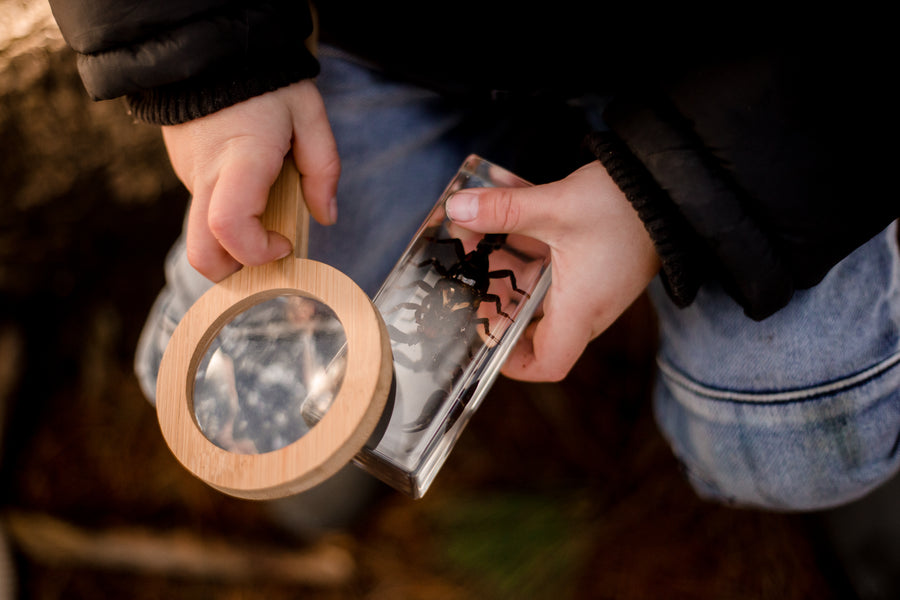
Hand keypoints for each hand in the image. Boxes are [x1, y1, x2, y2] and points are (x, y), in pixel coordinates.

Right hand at [161, 80, 339, 281]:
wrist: (209, 49)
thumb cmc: (264, 81)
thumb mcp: (309, 115)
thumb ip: (323, 169)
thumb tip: (325, 216)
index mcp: (241, 161)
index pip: (230, 228)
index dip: (258, 252)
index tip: (285, 243)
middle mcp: (206, 177)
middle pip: (202, 253)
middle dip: (236, 272)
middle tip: (269, 254)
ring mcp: (189, 177)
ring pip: (203, 234)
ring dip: (235, 241)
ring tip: (267, 209)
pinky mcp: (183, 173)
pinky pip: (203, 209)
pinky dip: (226, 216)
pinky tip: (249, 187)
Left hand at [445, 161, 659, 380]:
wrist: (671, 183)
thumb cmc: (623, 204)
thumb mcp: (555, 205)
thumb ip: (503, 209)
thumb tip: (457, 210)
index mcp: (581, 308)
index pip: (549, 364)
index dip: (514, 364)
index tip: (485, 342)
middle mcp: (591, 306)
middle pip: (540, 334)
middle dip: (503, 313)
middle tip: (476, 286)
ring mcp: (597, 288)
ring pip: (546, 301)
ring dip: (513, 282)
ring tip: (483, 251)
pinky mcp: (600, 267)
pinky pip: (559, 279)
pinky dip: (531, 263)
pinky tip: (511, 230)